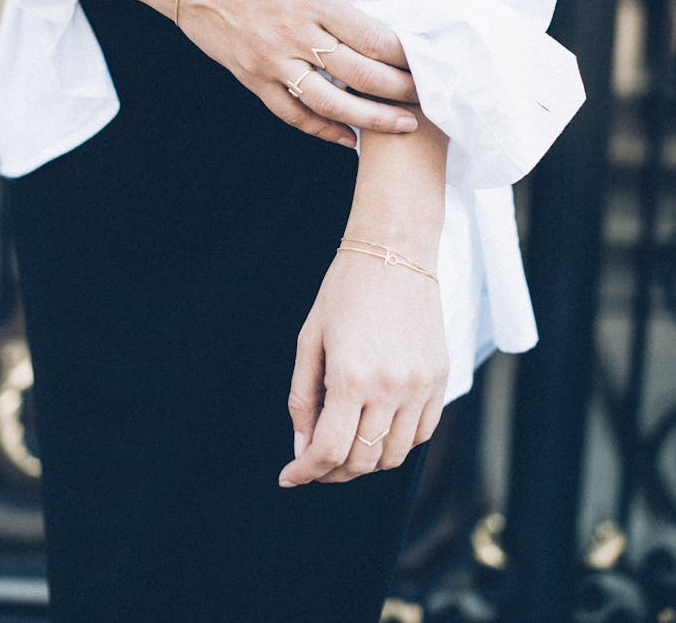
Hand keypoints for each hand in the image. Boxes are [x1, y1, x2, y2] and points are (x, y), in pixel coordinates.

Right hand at [177, 0, 418, 145]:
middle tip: (427, 97)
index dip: (404, 54)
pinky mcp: (253, 79)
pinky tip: (348, 138)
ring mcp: (271, 63)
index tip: (427, 61)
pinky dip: (322, 130)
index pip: (371, 36)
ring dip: (370, 119)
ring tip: (401, 126)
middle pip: (358, 74)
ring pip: (329, 103)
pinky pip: (291, 114)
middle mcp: (294, 36)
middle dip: (399, 90)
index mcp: (311, 0)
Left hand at [277, 237, 448, 485]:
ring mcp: (420, 386)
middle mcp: (390, 388)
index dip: (305, 471)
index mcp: (350, 377)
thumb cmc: (345, 289)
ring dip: (365, 462)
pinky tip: (377, 431)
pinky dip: (397, 444)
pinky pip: (422, 434)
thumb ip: (302, 396)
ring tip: (345, 448)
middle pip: (361, 460)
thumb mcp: (310, 338)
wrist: (395, 252)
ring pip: (393, 455)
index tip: (289, 476)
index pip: (328, 450)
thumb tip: (301, 445)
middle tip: (313, 462)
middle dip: (331, 471)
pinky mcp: (440, 379)